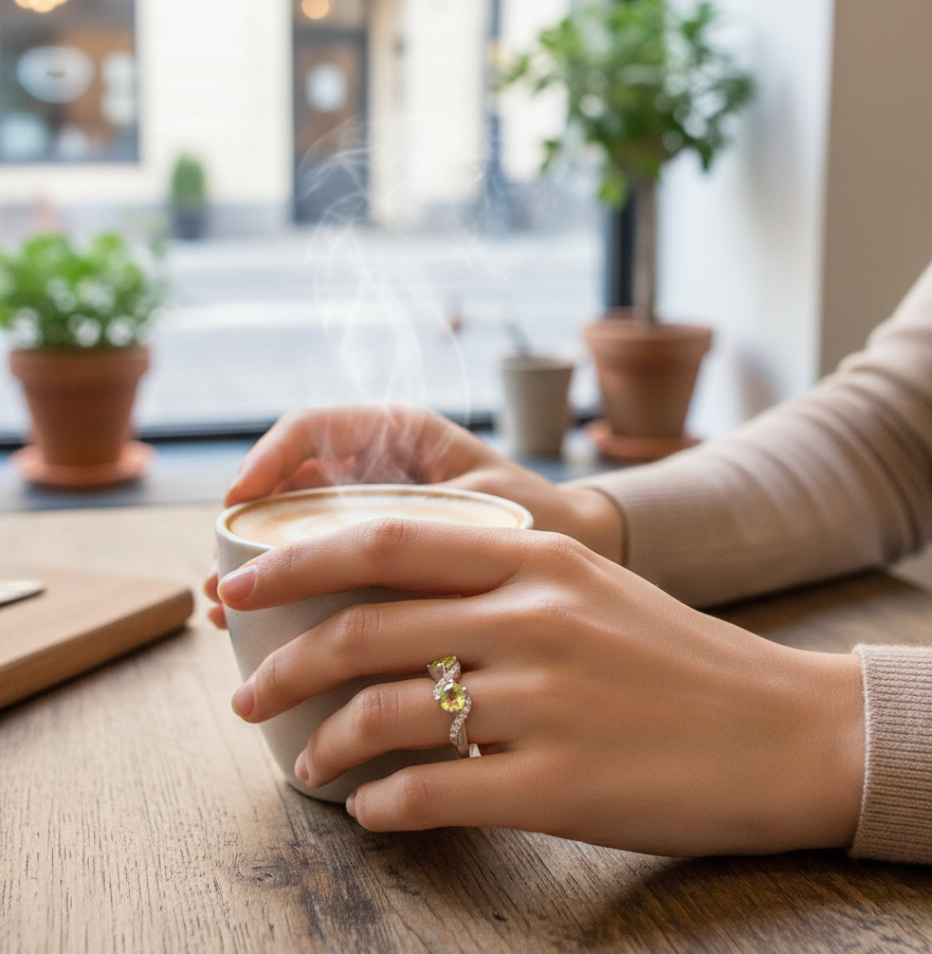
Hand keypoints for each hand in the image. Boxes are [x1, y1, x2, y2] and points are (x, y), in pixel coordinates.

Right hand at [205, 404, 622, 627]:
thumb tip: (350, 558)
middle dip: (250, 532)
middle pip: (293, 486)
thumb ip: (420, 528)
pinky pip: (325, 563)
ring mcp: (379, 510)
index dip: (265, 460)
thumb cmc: (542, 519)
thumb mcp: (480, 514)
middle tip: (223, 584)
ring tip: (227, 615)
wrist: (580, 553)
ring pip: (301, 528)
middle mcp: (382, 467)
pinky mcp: (384, 553)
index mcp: (405, 434)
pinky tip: (270, 631)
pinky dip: (295, 593)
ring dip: (263, 568)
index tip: (237, 501)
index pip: (314, 427)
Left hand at [219, 518, 864, 856]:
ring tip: (309, 762)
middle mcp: (534, 614)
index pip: (383, 539)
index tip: (242, 591)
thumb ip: (497, 583)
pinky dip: (382, 805)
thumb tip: (392, 606)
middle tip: (245, 693)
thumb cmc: (679, 658)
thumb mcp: (590, 588)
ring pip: (386, 714)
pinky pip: (434, 793)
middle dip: (282, 665)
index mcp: (537, 556)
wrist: (787, 728)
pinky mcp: (563, 781)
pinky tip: (373, 811)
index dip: (294, 563)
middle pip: (364, 629)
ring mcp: (547, 699)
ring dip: (325, 744)